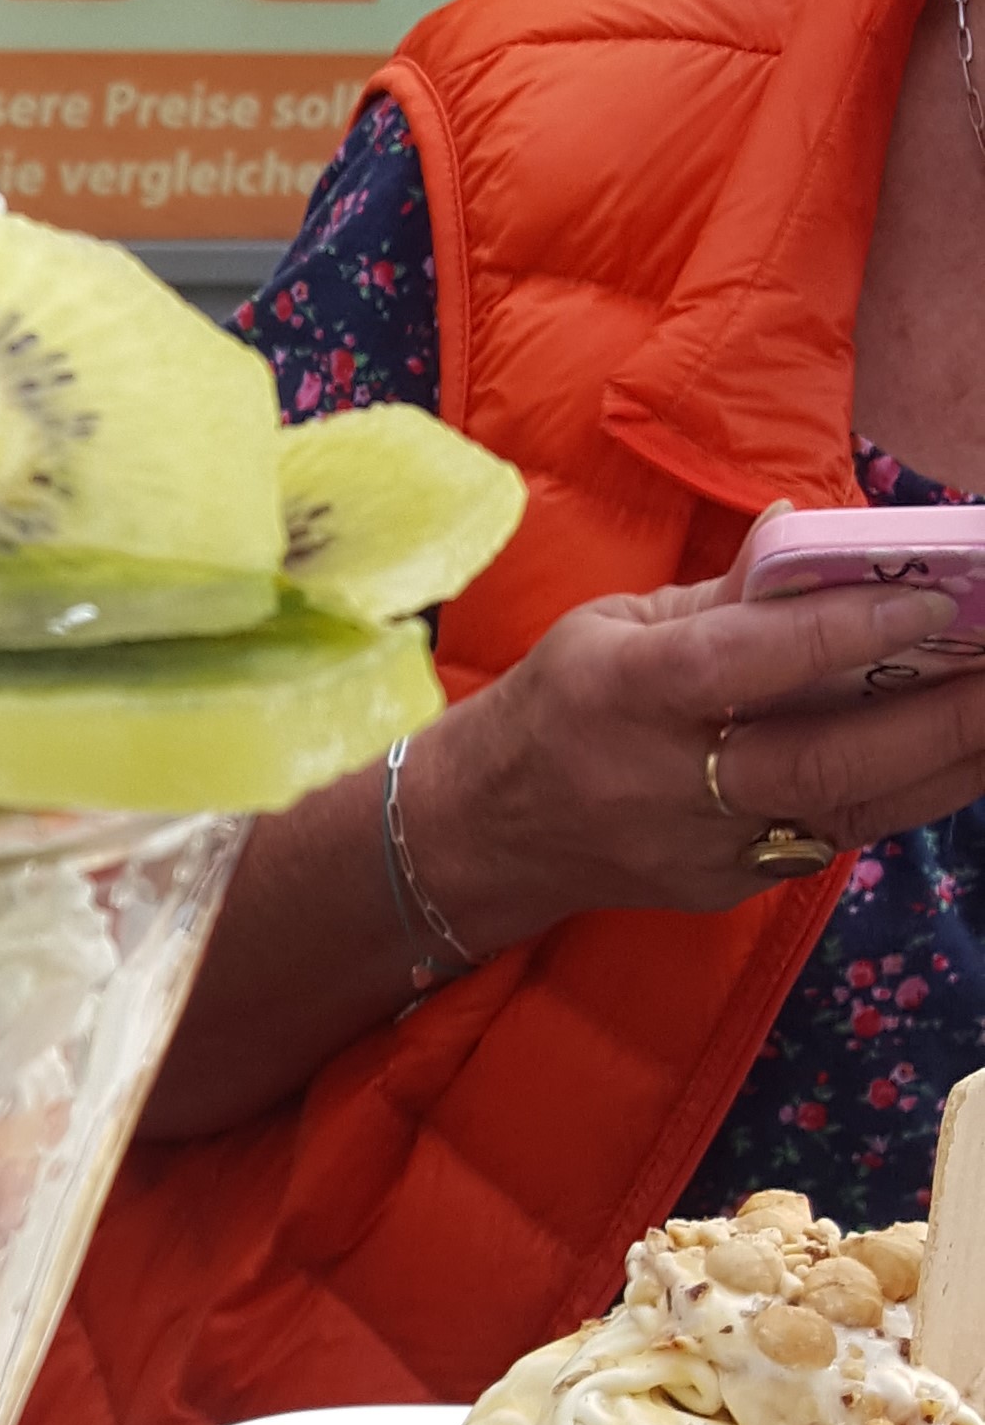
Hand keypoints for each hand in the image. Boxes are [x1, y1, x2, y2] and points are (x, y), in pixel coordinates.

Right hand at [410, 543, 984, 957]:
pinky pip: (835, 835)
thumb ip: (725, 594)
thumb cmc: (557, 705)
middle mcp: (670, 780)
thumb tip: (819, 534)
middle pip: (823, 761)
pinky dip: (902, 792)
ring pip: (851, 812)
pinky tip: (952, 750)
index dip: (842, 633)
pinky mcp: (734, 889)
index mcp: (626, 691)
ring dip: (946, 762)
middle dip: (937, 720)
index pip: (745, 662)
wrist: (486, 835)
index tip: (927, 604)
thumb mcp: (614, 624)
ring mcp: (707, 849)